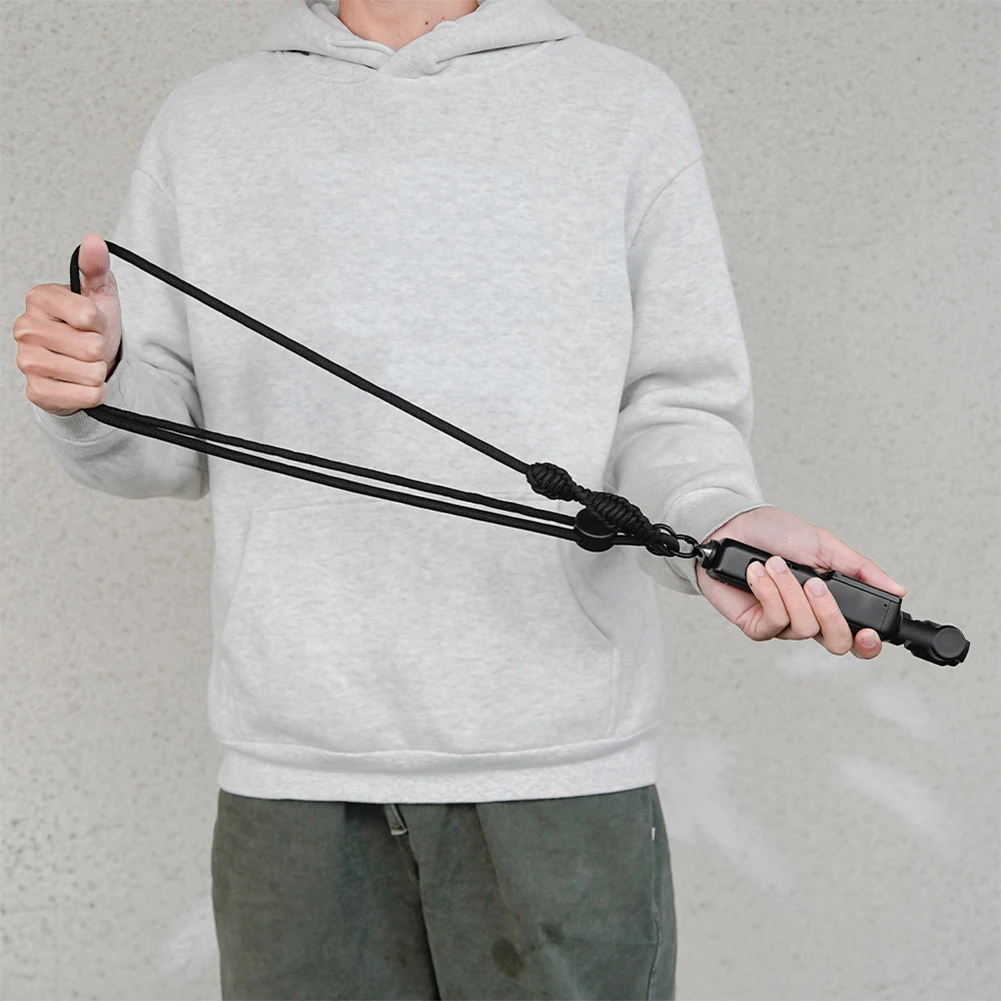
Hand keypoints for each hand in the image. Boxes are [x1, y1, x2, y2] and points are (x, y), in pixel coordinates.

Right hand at [14, 233, 122, 415]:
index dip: (102, 323)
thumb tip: (93, 241)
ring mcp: (27, 362)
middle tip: (90, 348)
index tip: (93, 323)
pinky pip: (85, 396)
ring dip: (98, 373)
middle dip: (100, 350)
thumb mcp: (100, 295)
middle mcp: (26, 329)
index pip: (89, 315)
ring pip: (90, 373)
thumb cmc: (92, 330)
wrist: (87, 365)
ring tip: (86, 365)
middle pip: (92, 347)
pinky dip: (93, 394)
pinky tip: (81, 384)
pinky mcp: (37, 392)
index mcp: (39, 299)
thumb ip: (96, 268)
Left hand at [694, 506, 907, 658]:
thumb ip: (860, 569)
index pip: (856, 636)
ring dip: (789, 591)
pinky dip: (769, 594)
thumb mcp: (823, 544)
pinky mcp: (755, 626)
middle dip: (828, 612)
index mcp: (829, 601)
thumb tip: (897, 588)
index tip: (869, 633)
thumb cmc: (773, 532)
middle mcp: (808, 617)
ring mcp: (781, 624)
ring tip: (775, 564)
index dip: (867, 644)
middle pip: (835, 642)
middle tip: (814, 583)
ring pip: (803, 628)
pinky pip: (773, 623)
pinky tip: (757, 574)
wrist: (730, 526)